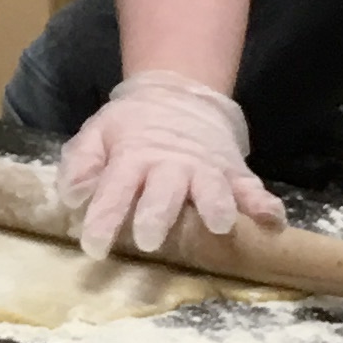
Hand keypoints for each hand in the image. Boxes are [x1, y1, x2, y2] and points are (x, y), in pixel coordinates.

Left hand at [55, 71, 282, 258]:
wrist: (180, 94)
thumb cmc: (132, 126)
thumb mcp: (98, 134)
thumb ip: (82, 163)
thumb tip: (71, 196)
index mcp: (132, 158)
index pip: (114, 190)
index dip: (103, 218)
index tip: (93, 248)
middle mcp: (170, 166)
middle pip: (164, 192)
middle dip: (156, 215)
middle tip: (148, 240)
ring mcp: (205, 169)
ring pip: (212, 189)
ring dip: (215, 205)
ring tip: (219, 225)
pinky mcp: (232, 172)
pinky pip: (251, 188)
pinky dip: (263, 204)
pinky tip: (272, 221)